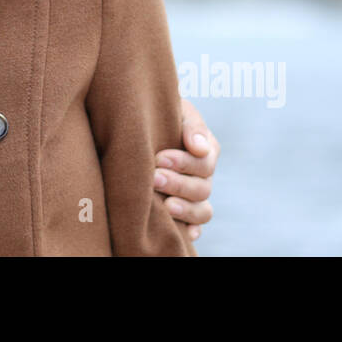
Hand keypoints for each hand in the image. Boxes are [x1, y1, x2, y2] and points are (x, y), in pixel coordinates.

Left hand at [154, 98, 217, 240]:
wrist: (136, 122)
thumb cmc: (156, 112)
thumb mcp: (176, 109)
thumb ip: (191, 125)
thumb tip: (199, 148)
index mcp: (205, 149)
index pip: (205, 163)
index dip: (184, 163)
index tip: (158, 158)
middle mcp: (203, 175)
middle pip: (202, 188)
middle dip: (178, 184)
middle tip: (154, 178)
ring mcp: (195, 197)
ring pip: (203, 211)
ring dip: (186, 210)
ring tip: (166, 206)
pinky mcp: (184, 213)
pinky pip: (195, 228)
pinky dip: (190, 231)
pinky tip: (178, 231)